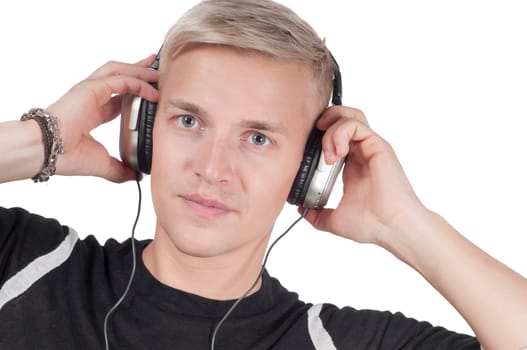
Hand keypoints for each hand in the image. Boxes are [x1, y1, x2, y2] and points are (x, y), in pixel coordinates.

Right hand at [46, 55, 158, 181]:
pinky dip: (138, 83)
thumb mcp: (102, 163)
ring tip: (157, 72)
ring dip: (140, 71)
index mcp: (92, 112)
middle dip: (139, 72)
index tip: (152, 94)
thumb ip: (120, 169)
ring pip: (120, 71)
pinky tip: (152, 91)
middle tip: (156, 71)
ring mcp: (91, 90)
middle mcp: (92, 98)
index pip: (119, 98)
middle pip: (119, 77)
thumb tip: (136, 176)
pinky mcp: (92, 88)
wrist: (47, 150)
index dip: (136, 94)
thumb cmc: (64, 155)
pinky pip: (121, 80)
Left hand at [302, 106, 425, 245]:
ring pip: (350, 116)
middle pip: (343, 118)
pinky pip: (356, 125)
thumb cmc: (372, 225)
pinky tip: (336, 154)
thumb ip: (317, 214)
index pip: (335, 136)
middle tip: (314, 139)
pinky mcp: (378, 146)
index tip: (306, 152)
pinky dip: (340, 133)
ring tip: (328, 152)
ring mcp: (370, 148)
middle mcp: (362, 153)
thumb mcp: (335, 220)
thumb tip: (302, 210)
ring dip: (331, 127)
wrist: (391, 229)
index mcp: (352, 166)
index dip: (318, 137)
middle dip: (324, 121)